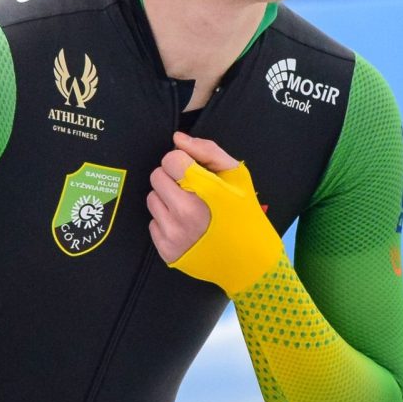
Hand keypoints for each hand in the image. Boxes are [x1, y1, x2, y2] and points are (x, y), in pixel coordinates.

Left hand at [147, 131, 239, 262]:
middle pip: (157, 176)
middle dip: (173, 179)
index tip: (194, 172)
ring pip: (152, 199)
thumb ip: (207, 151)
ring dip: (167, 200)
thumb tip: (177, 139)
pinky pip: (153, 223)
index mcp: (204, 190)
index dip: (182, 162)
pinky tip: (186, 227)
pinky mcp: (166, 251)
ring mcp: (174, 234)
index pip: (170, 159)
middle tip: (193, 192)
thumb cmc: (245, 215)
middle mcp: (185, 213)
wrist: (250, 262)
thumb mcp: (237, 177)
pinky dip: (167, 222)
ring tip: (190, 210)